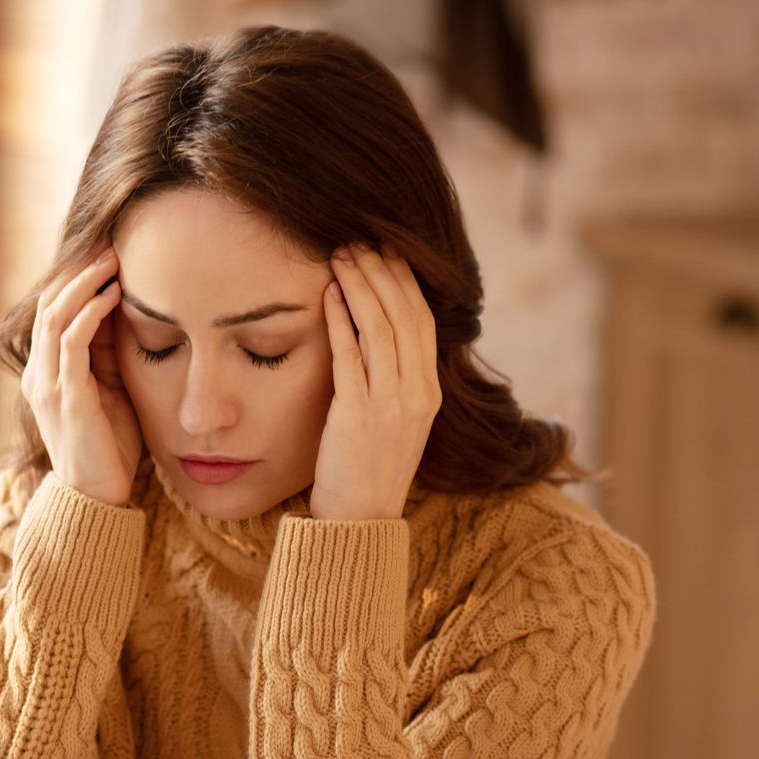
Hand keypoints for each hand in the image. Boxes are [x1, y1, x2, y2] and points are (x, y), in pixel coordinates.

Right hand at [20, 243, 142, 505]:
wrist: (96, 498)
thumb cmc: (108, 449)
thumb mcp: (109, 394)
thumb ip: (106, 360)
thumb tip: (125, 319)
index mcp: (44, 374)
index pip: (52, 312)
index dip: (75, 280)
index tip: (106, 254)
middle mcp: (38, 375)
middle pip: (49, 304)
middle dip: (79, 272)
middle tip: (110, 244)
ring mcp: (48, 385)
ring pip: (56, 317)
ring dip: (85, 284)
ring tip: (113, 260)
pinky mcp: (67, 397)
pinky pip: (72, 343)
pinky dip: (91, 313)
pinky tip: (113, 296)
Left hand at [309, 244, 441, 520]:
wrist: (360, 516)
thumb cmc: (369, 465)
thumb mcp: (397, 419)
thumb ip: (397, 378)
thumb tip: (382, 333)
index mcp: (429, 391)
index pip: (423, 320)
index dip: (404, 281)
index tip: (385, 251)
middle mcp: (417, 393)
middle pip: (405, 315)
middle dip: (382, 273)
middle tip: (358, 242)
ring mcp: (391, 404)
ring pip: (382, 329)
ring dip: (361, 287)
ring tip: (341, 258)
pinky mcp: (359, 415)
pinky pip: (351, 358)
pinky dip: (342, 322)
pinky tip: (328, 296)